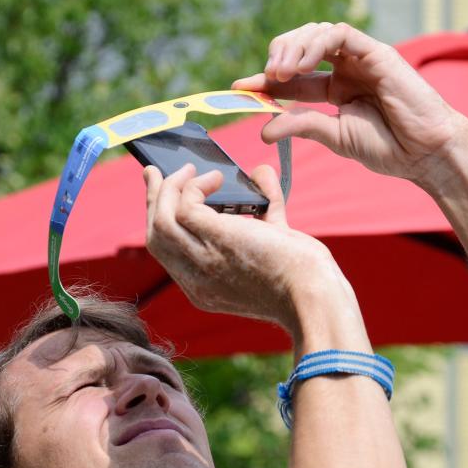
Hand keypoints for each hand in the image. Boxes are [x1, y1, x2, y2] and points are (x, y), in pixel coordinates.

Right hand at [144, 163, 354, 337]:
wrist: (315, 297)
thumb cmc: (305, 277)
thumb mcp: (275, 243)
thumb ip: (267, 208)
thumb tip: (260, 172)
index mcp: (205, 289)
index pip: (169, 254)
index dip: (162, 222)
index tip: (167, 197)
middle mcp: (195, 281)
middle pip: (155, 237)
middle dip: (152, 200)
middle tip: (156, 173)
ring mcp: (201, 263)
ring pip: (161, 220)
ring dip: (168, 188)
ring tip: (187, 169)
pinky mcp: (215, 241)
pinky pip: (184, 206)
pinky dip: (195, 185)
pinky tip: (215, 178)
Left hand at [232, 22, 467, 185]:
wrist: (426, 152)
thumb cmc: (390, 147)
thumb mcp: (335, 137)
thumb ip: (302, 126)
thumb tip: (264, 130)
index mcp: (336, 89)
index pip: (293, 78)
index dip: (265, 81)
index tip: (241, 89)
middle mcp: (346, 69)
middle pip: (300, 48)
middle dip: (276, 58)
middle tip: (264, 81)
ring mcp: (360, 58)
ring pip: (316, 33)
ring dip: (291, 49)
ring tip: (279, 74)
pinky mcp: (375, 51)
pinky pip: (338, 34)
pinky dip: (315, 45)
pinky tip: (301, 66)